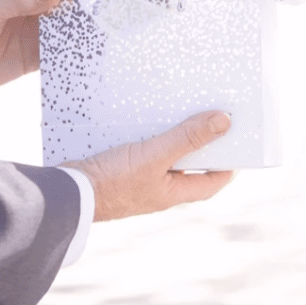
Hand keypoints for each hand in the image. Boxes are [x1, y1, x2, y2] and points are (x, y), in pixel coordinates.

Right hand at [66, 112, 233, 221]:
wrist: (68, 192)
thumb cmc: (113, 182)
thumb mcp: (155, 155)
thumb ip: (188, 138)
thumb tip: (224, 122)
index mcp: (172, 193)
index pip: (211, 183)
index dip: (228, 165)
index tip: (237, 142)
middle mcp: (157, 190)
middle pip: (187, 167)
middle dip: (198, 145)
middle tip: (209, 118)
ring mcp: (137, 181)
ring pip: (162, 158)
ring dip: (171, 138)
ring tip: (178, 111)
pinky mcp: (117, 170)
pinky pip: (140, 152)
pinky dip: (146, 137)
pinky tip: (142, 118)